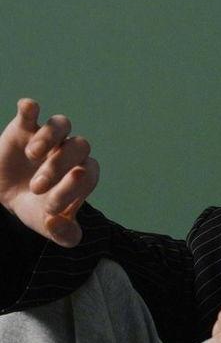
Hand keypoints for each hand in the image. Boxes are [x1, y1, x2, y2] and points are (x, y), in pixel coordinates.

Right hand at [0, 98, 98, 246]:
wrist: (9, 196)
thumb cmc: (37, 209)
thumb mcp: (48, 227)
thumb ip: (63, 234)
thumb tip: (57, 223)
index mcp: (83, 174)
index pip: (89, 173)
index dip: (73, 188)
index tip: (51, 206)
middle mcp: (71, 152)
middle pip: (79, 147)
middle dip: (59, 166)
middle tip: (37, 187)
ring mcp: (50, 138)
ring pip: (62, 124)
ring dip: (50, 137)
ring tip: (32, 155)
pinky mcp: (25, 128)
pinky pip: (31, 112)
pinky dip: (30, 109)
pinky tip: (27, 108)